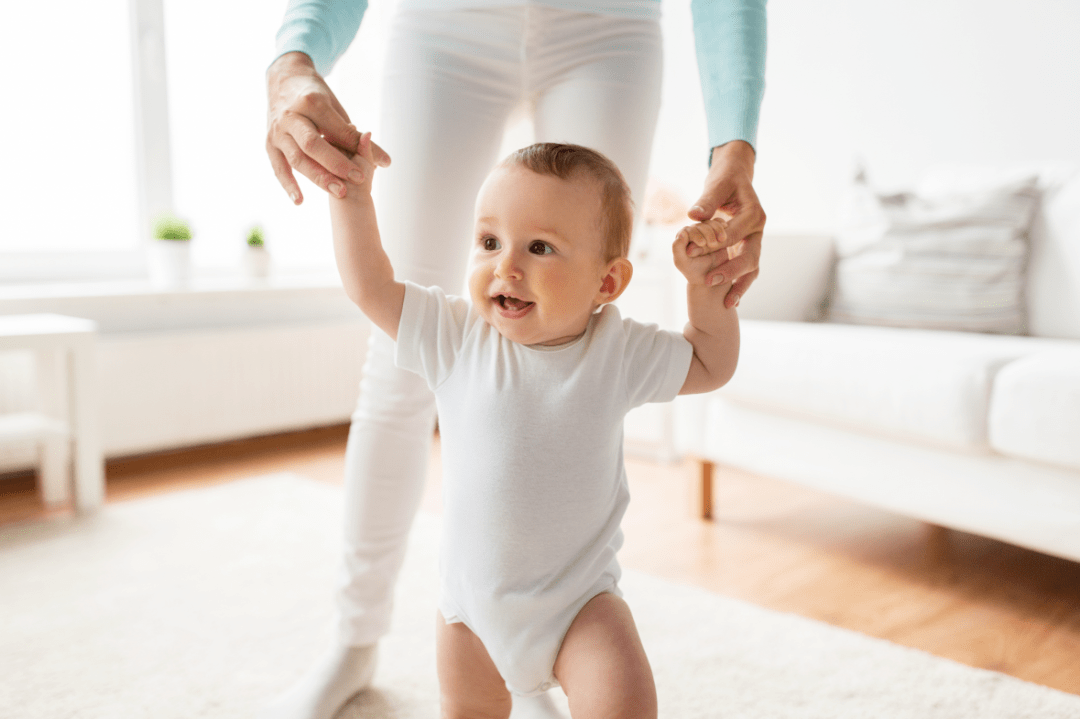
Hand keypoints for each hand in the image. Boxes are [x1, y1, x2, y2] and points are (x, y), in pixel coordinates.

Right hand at [265, 52, 390, 204]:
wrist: (283, 79)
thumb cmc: (315, 96)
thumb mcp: (336, 109)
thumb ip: (356, 137)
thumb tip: (386, 162)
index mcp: (312, 103)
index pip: (336, 130)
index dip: (354, 149)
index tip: (371, 169)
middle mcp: (292, 116)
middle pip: (313, 145)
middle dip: (336, 165)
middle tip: (357, 181)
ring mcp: (278, 131)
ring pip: (297, 158)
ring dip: (318, 177)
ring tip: (339, 193)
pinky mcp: (269, 143)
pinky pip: (278, 167)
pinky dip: (288, 185)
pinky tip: (299, 201)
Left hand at [672, 217, 733, 287]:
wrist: (711, 278)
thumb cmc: (694, 272)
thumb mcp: (682, 262)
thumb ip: (677, 249)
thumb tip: (682, 233)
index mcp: (681, 239)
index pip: (687, 231)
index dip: (695, 235)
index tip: (702, 244)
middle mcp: (692, 232)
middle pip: (700, 225)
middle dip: (707, 233)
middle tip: (713, 244)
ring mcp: (705, 231)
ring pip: (710, 223)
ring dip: (717, 229)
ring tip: (722, 240)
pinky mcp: (716, 232)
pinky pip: (719, 223)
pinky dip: (722, 224)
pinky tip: (726, 228)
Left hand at [687, 141, 765, 307]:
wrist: (736, 177)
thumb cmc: (725, 179)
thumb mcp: (717, 185)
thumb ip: (707, 201)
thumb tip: (694, 216)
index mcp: (753, 214)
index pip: (732, 234)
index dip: (711, 244)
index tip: (691, 251)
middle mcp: (758, 229)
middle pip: (750, 256)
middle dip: (731, 271)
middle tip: (710, 281)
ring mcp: (755, 240)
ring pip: (752, 267)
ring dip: (740, 285)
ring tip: (728, 303)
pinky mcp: (748, 247)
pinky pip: (746, 269)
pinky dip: (739, 284)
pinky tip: (731, 300)